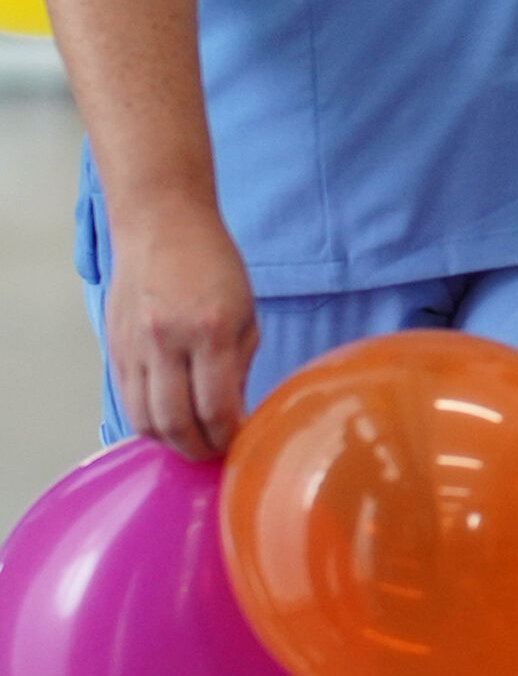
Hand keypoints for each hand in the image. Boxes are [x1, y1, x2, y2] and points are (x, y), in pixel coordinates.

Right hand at [104, 198, 257, 457]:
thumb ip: (241, 364)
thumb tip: (234, 413)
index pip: (216, 409)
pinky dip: (147, 420)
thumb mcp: (245, 311)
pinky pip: (127, 401)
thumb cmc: (213, 262)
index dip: (229, 437)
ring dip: (169, 441)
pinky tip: (167, 420)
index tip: (240, 442)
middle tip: (215, 451)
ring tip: (190, 439)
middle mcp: (167, 342)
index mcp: (210, 331)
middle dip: (199, 449)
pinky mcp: (115, 349)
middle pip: (176, 425)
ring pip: (145, 421)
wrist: (161, 224)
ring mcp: (136, 348)